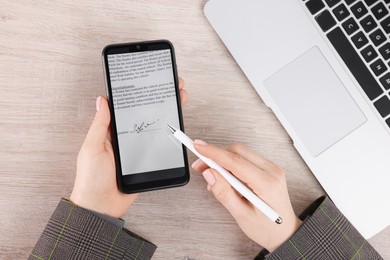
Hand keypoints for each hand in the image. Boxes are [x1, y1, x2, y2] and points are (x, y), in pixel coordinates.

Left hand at [70, 78, 187, 217]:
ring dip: (168, 111)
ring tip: (179, 97)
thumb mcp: (93, 148)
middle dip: (159, 98)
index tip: (148, 79)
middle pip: (145, 113)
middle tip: (172, 84)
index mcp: (111, 131)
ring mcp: (137, 148)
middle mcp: (126, 137)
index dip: (138, 93)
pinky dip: (169, 134)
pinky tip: (177, 123)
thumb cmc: (92, 178)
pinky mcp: (146, 159)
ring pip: (155, 126)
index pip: (127, 107)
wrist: (102, 206)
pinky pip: (159, 144)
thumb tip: (102, 100)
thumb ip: (100, 125)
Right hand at [191, 141, 300, 251]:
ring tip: (210, 174)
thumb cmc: (267, 229)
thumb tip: (209, 174)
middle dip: (215, 155)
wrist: (285, 233)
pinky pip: (245, 158)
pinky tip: (223, 176)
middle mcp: (271, 171)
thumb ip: (224, 193)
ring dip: (222, 159)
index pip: (235, 161)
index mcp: (266, 184)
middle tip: (199, 165)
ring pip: (241, 153)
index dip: (214, 153)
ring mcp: (271, 168)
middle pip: (238, 151)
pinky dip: (230, 163)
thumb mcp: (242, 216)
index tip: (198, 147)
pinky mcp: (267, 169)